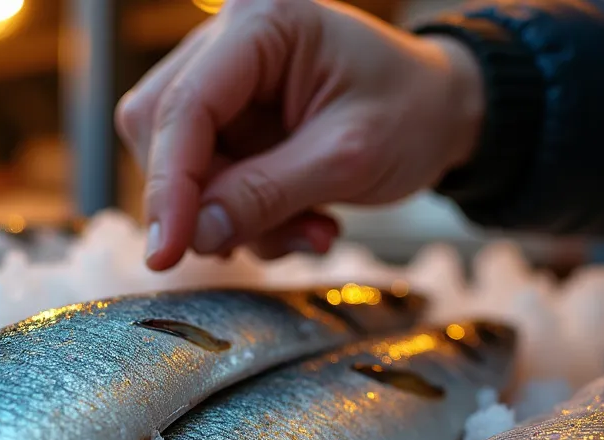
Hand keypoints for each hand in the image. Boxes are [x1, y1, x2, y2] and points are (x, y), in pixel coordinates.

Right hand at [116, 0, 485, 269]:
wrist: (440, 112)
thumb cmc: (411, 114)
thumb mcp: (348, 159)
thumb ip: (268, 195)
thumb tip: (196, 237)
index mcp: (263, 22)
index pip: (187, 106)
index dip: (170, 185)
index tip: (167, 253)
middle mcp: (228, 39)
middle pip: (163, 129)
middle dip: (204, 200)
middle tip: (268, 238)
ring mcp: (222, 77)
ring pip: (177, 160)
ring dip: (232, 215)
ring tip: (311, 227)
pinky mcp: (225, 116)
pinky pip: (203, 176)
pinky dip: (245, 215)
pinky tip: (302, 218)